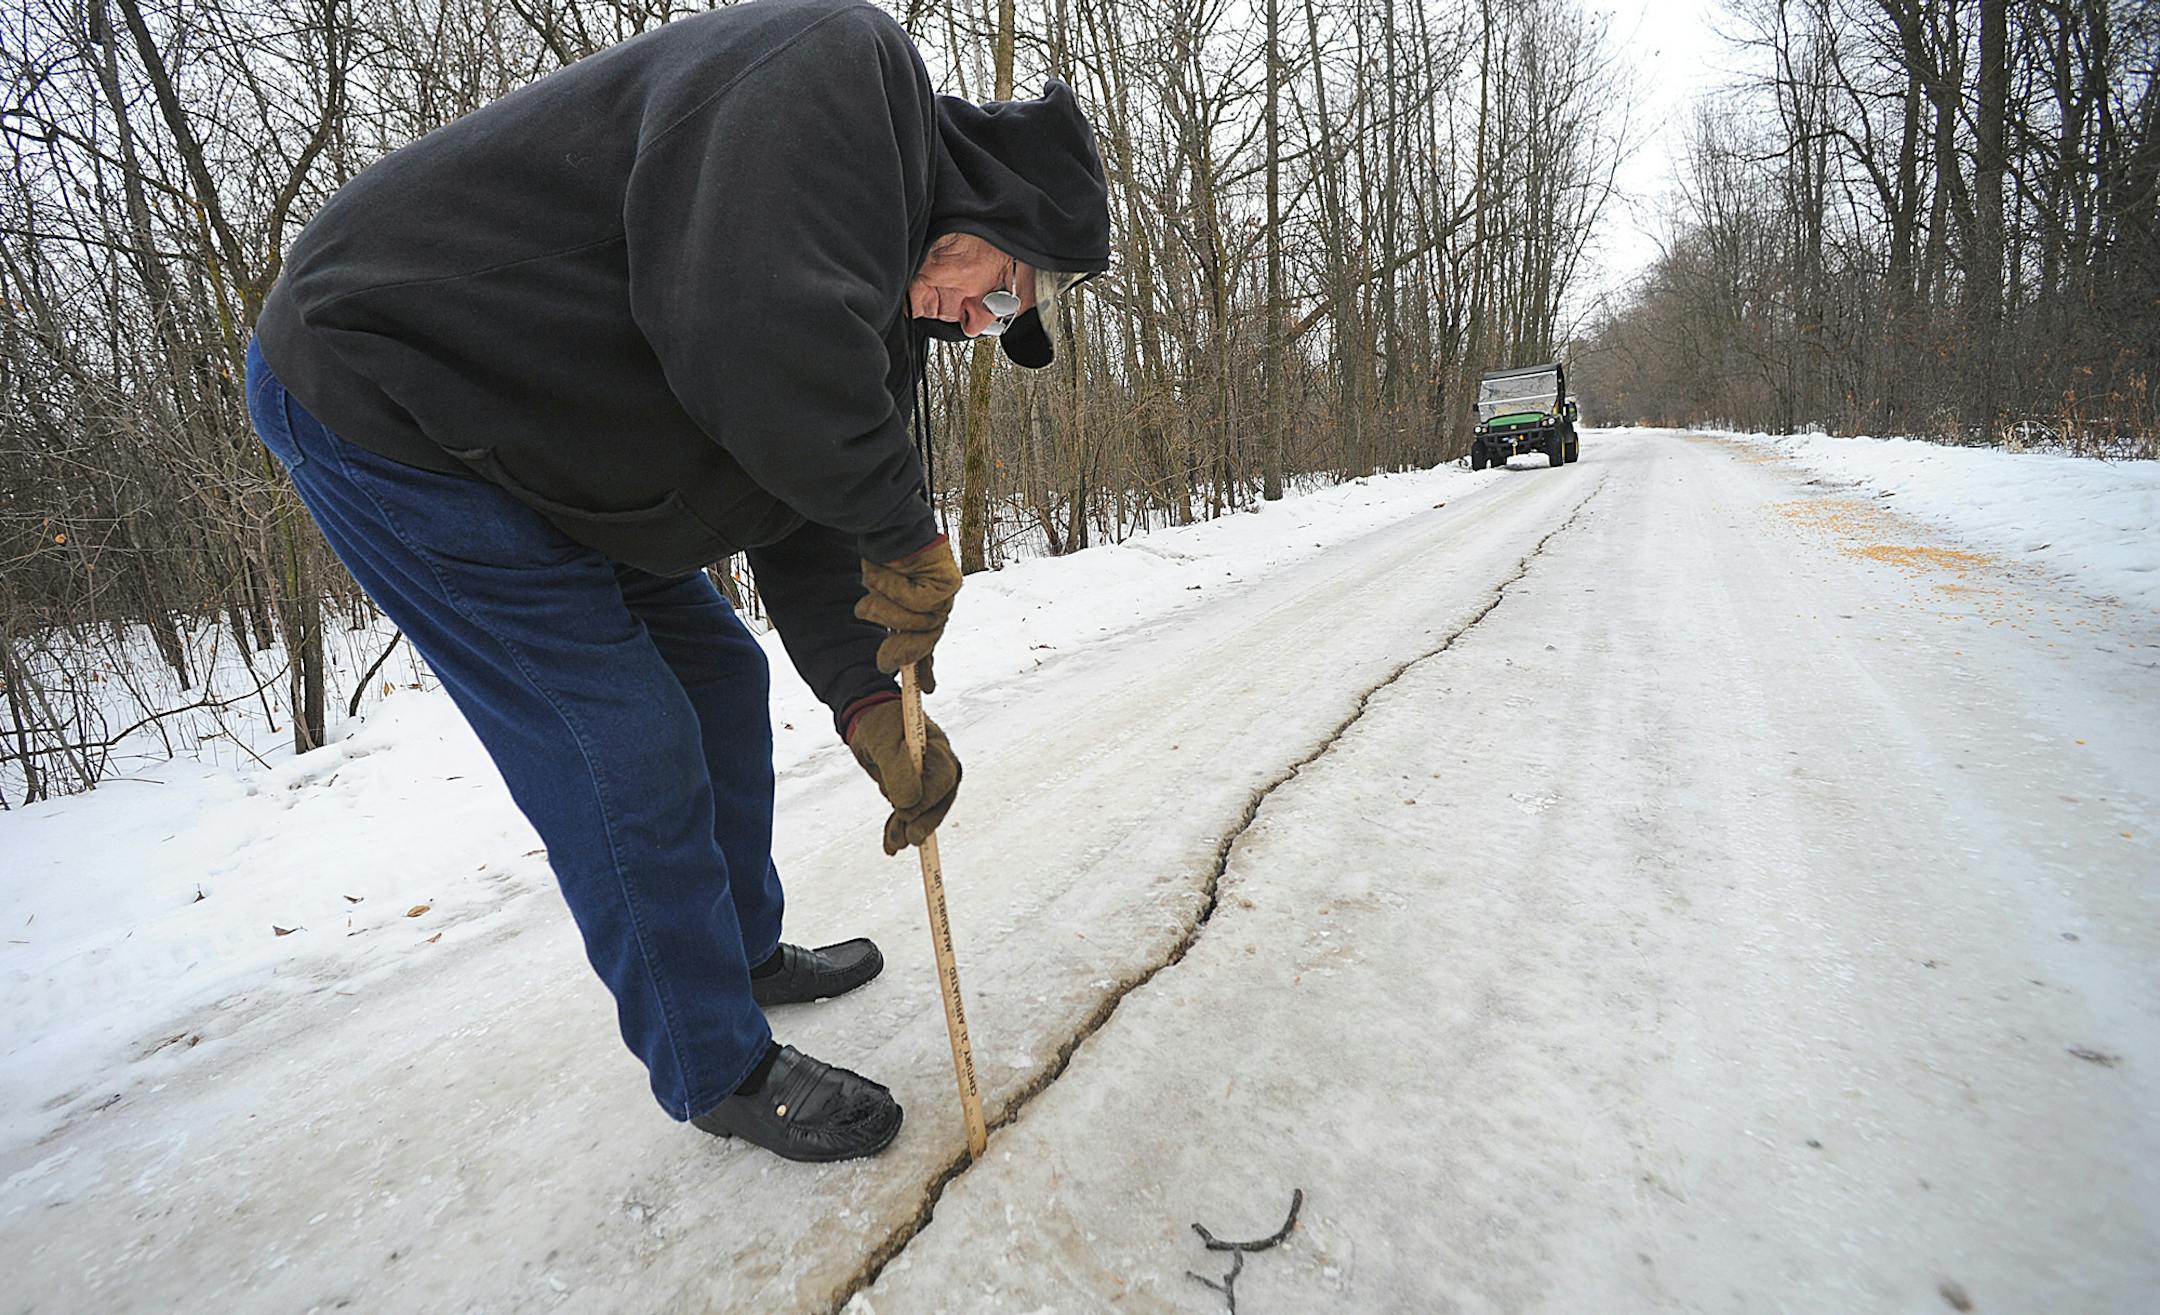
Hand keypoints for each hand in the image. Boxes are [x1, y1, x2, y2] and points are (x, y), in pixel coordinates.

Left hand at [846, 697, 961, 854]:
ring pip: (925, 812)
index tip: (903, 809)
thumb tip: (909, 804)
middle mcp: (940, 766)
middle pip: (940, 800)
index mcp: (938, 748)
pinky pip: (912, 814)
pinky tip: (891, 845)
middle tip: (906, 839)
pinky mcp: (916, 791)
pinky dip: (900, 829)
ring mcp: (930, 780)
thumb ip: (896, 770)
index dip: (926, 799)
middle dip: (922, 821)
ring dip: (908, 829)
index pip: (942, 779)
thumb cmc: (879, 725)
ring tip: (893, 844)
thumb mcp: (883, 743)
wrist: (867, 723)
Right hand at [856, 536, 960, 685]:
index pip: (928, 642)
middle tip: (884, 661)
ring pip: (916, 623)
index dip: (927, 667)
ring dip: (887, 608)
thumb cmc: (883, 557)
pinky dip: (895, 589)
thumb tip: (889, 665)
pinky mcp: (948, 583)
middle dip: (900, 651)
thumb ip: (890, 627)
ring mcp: (946, 593)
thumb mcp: (879, 599)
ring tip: (878, 583)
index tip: (929, 690)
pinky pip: (917, 602)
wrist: (889, 523)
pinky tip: (895, 569)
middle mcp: (940, 602)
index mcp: (926, 607)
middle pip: (924, 640)